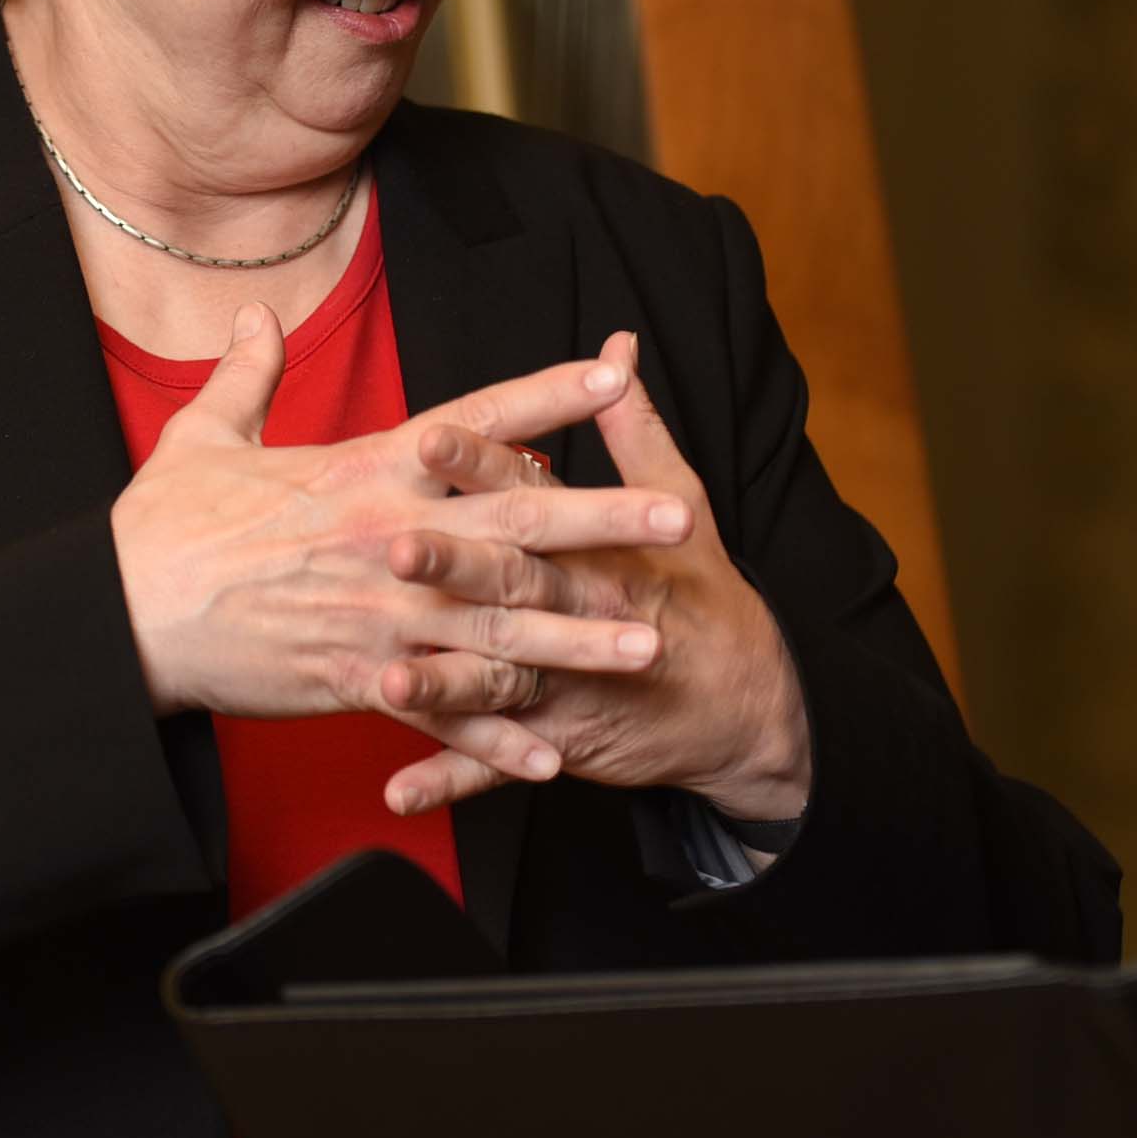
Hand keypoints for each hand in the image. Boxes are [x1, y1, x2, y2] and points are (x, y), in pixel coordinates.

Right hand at [110, 308, 693, 777]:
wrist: (117, 617)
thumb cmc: (161, 529)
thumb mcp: (202, 437)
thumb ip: (248, 376)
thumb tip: (257, 318)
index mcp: (367, 467)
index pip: (477, 422)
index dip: (549, 396)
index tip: (615, 375)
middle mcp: (390, 536)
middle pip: (519, 521)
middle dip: (606, 520)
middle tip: (680, 519)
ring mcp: (380, 612)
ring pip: (502, 624)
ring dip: (582, 638)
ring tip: (654, 645)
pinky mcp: (357, 677)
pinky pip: (442, 710)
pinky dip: (498, 736)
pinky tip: (556, 754)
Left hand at [378, 332, 813, 822]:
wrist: (749, 706)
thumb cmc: (704, 595)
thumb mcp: (685, 501)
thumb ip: (634, 427)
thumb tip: (617, 347)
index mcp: (600, 546)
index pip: (533, 492)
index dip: (482, 465)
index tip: (429, 437)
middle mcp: (581, 610)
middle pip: (512, 583)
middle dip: (454, 564)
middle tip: (394, 546)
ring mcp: (571, 681)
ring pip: (501, 680)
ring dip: (444, 682)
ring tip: (387, 680)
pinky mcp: (564, 740)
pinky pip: (501, 766)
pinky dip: (451, 781)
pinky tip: (399, 791)